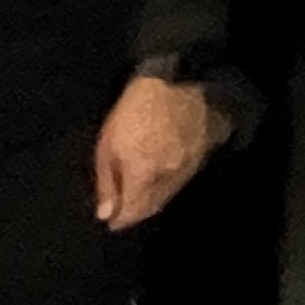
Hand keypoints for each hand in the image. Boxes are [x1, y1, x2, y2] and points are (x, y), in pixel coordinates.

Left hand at [94, 72, 227, 230]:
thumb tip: (105, 214)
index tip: (111, 222)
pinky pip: (179, 183)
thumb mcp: (107, 145)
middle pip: (151, 208)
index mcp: (142, 175)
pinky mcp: (199, 158)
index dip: (120, 220)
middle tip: (122, 213)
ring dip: (150, 202)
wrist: (177, 82)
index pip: (132, 211)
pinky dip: (165, 189)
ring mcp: (186, 168)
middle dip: (135, 213)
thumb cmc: (133, 111)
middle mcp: (167, 177)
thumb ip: (107, 183)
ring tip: (137, 199)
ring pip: (167, 197)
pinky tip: (156, 183)